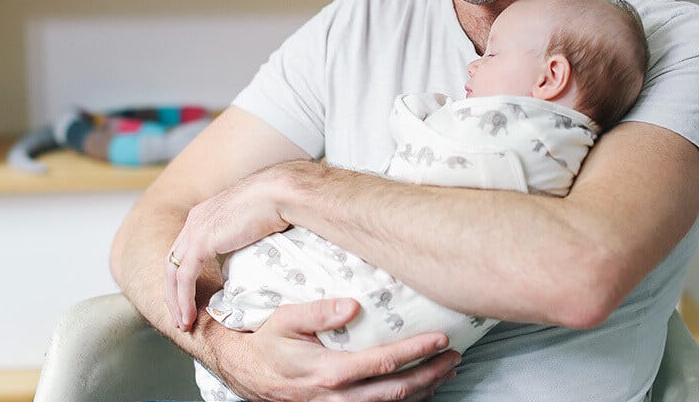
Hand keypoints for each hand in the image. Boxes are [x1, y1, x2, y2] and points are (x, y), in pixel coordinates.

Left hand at [165, 166, 294, 329]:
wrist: (280, 193)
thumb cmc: (277, 205)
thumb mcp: (253, 226)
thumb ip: (242, 240)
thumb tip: (248, 261)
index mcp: (205, 215)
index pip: (183, 251)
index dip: (182, 278)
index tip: (189, 299)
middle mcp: (195, 220)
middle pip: (172, 262)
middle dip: (173, 293)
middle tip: (180, 316)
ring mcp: (195, 229)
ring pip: (173, 273)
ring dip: (176, 301)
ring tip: (183, 323)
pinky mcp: (202, 241)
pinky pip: (185, 277)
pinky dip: (184, 299)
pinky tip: (189, 315)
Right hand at [218, 298, 460, 401]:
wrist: (244, 372)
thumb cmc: (267, 342)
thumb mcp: (285, 319)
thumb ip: (319, 311)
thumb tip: (353, 306)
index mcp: (328, 371)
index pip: (383, 363)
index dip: (415, 352)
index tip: (440, 338)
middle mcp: (336, 398)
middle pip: (396, 391)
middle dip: (430, 374)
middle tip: (454, 356)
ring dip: (424, 390)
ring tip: (447, 371)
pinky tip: (421, 390)